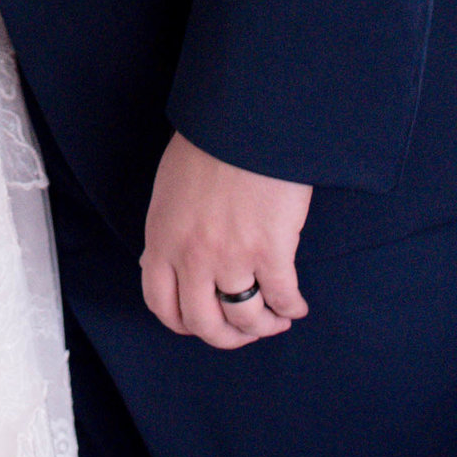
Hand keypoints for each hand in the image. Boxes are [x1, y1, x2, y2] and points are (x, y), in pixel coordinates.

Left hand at [141, 132, 311, 346]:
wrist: (244, 119)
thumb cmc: (209, 143)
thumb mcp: (170, 189)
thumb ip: (170, 229)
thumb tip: (172, 261)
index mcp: (162, 239)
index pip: (162, 304)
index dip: (184, 324)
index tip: (202, 325)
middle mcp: (191, 256)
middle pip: (204, 324)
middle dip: (227, 337)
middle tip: (244, 331)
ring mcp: (230, 257)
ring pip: (245, 318)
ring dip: (263, 327)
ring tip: (276, 320)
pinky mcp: (270, 251)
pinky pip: (280, 299)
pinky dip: (290, 309)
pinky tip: (295, 307)